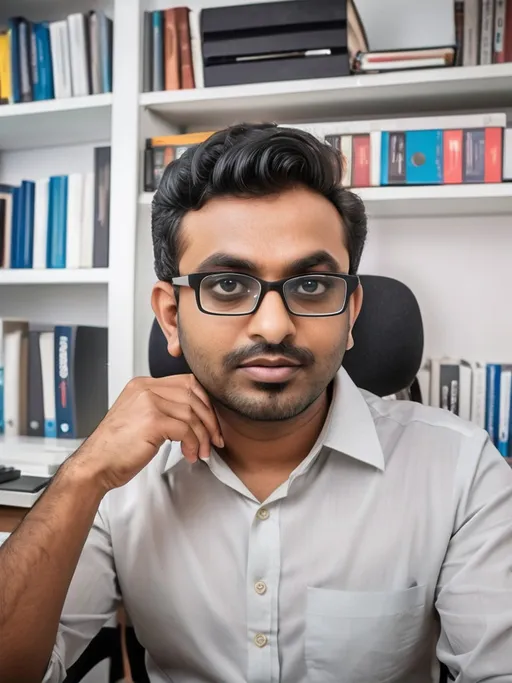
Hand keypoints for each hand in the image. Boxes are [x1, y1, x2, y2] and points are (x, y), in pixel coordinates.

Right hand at [71, 374, 222, 491]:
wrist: (95, 465)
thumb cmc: (116, 448)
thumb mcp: (139, 417)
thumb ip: (162, 408)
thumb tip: (195, 414)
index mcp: (143, 385)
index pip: (186, 382)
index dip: (205, 402)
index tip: (211, 421)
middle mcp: (145, 389)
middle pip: (193, 395)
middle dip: (209, 419)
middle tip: (214, 439)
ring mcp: (148, 403)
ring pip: (192, 413)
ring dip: (202, 436)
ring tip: (201, 451)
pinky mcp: (152, 421)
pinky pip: (186, 429)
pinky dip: (193, 444)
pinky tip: (190, 454)